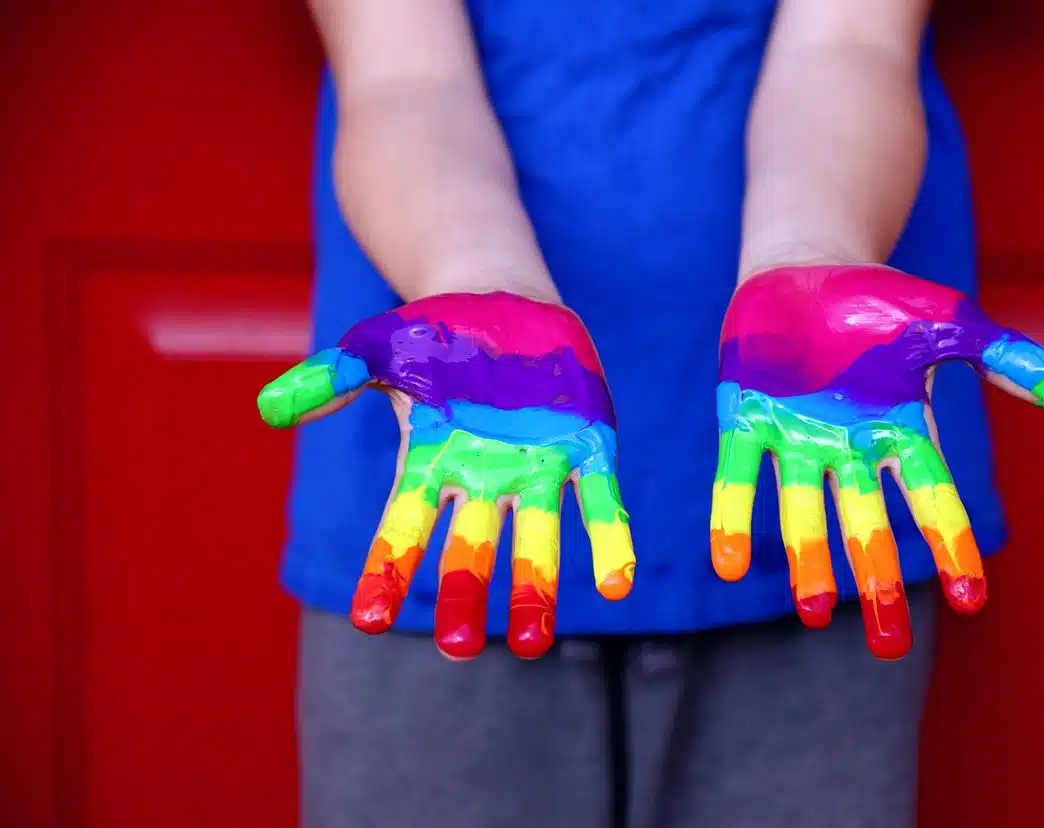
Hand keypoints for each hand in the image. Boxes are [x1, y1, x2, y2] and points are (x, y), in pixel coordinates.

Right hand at [257, 292, 634, 659]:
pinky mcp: (586, 449)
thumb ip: (331, 377)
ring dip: (536, 590)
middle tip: (458, 648)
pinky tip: (616, 582)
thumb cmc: (433, 334)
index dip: (386, 570)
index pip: (403, 527)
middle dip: (464, 595)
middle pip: (470, 549)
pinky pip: (598, 502)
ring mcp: (536, 469)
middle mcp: (484, 480)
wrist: (505, 303)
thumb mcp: (377, 347)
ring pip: (535, 541)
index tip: (370, 619)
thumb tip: (269, 409)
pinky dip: (608, 539)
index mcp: (431, 463)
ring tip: (533, 645)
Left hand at [711, 264, 1043, 659]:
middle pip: (866, 524)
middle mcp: (848, 447)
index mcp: (899, 428)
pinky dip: (733, 516)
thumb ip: (999, 355)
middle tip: (887, 646)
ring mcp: (795, 435)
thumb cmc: (880, 301)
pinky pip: (738, 474)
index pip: (932, 496)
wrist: (806, 267)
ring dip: (809, 560)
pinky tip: (729, 566)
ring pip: (803, 510)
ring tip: (813, 613)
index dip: (951, 545)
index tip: (970, 599)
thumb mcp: (947, 320)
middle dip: (876, 580)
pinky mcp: (744, 417)